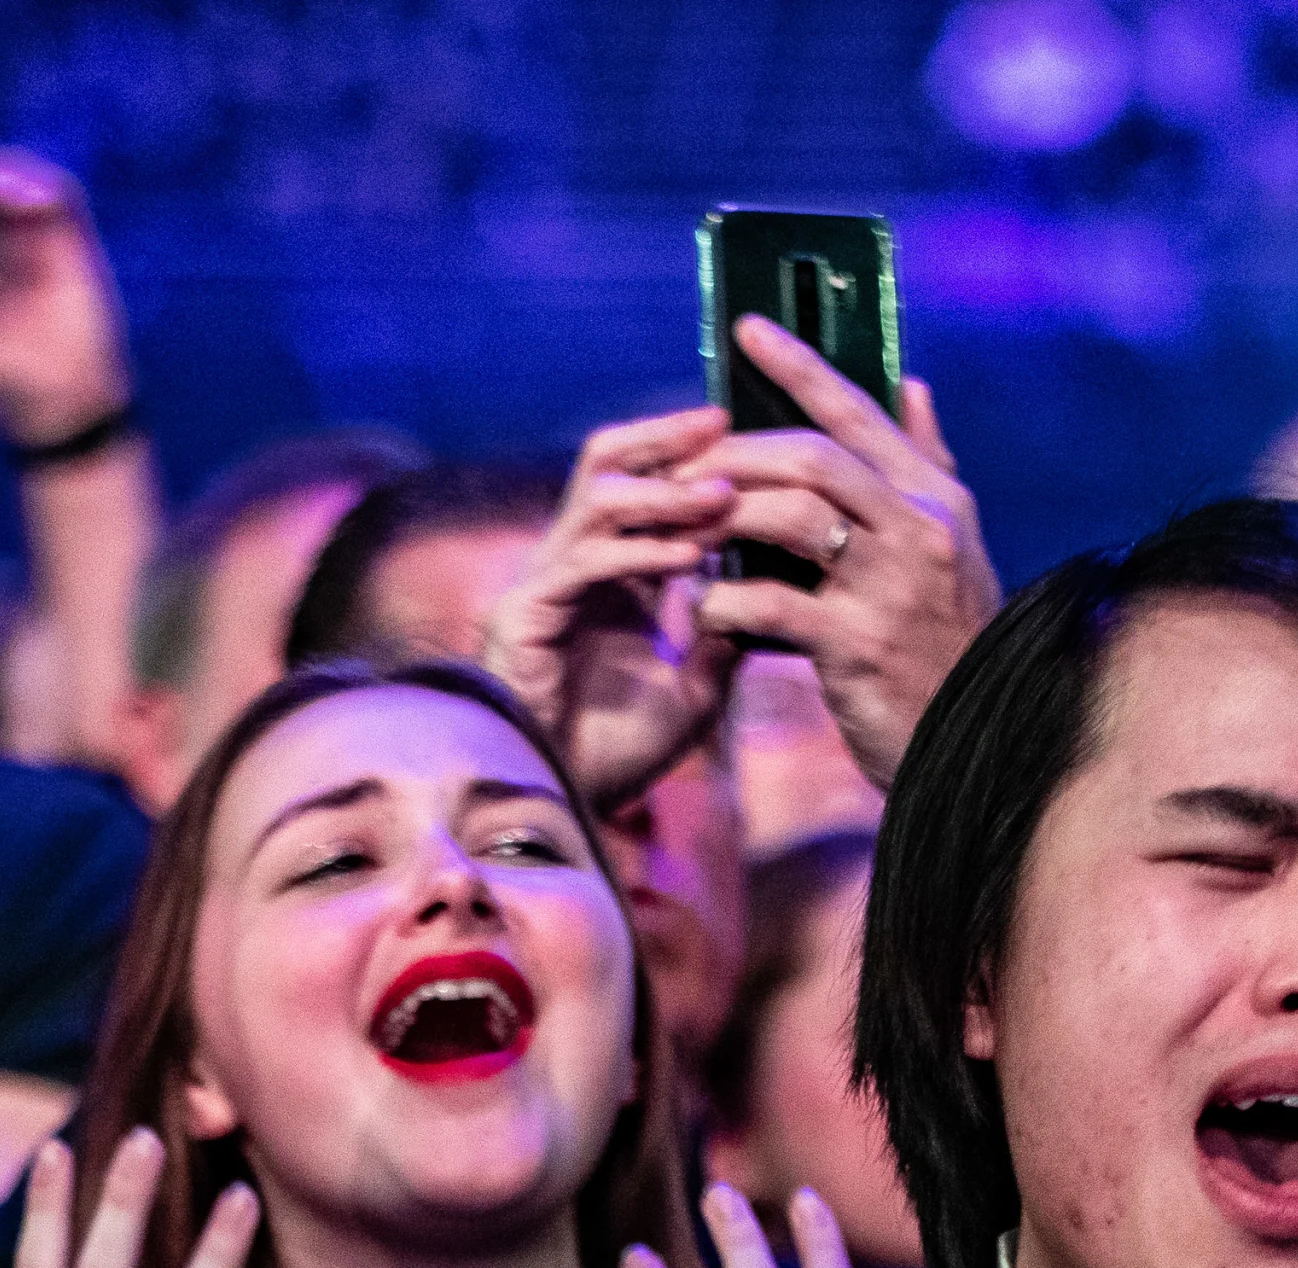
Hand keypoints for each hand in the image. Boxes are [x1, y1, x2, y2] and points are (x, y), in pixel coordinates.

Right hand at [480, 408, 743, 809]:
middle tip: (721, 424)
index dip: (689, 453)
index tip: (750, 434)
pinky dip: (638, 552)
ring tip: (722, 495)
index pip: (642, 482)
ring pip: (594, 501)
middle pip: (606, 465)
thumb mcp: (698, 685)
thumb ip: (726, 633)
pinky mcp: (522, 619)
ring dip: (663, 493)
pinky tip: (689, 558)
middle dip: (666, 440)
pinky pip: (581, 562)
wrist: (566, 815)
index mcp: (607, 573)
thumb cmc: (621, 756)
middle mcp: (569, 566)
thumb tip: (775, 589)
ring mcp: (541, 586)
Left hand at [689, 315, 999, 790]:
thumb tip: (910, 383)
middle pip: (812, 457)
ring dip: (722, 518)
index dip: (799, 366)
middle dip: (735, 455)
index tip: (747, 327)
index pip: (859, 411)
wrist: (973, 739)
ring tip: (679, 530)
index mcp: (935, 499)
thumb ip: (926, 462)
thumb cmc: (945, 643)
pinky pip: (771, 602)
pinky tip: (700, 606)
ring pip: (790, 515)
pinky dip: (724, 599)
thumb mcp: (951, 546)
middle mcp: (918, 530)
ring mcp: (889, 585)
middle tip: (680, 466)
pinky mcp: (856, 644)